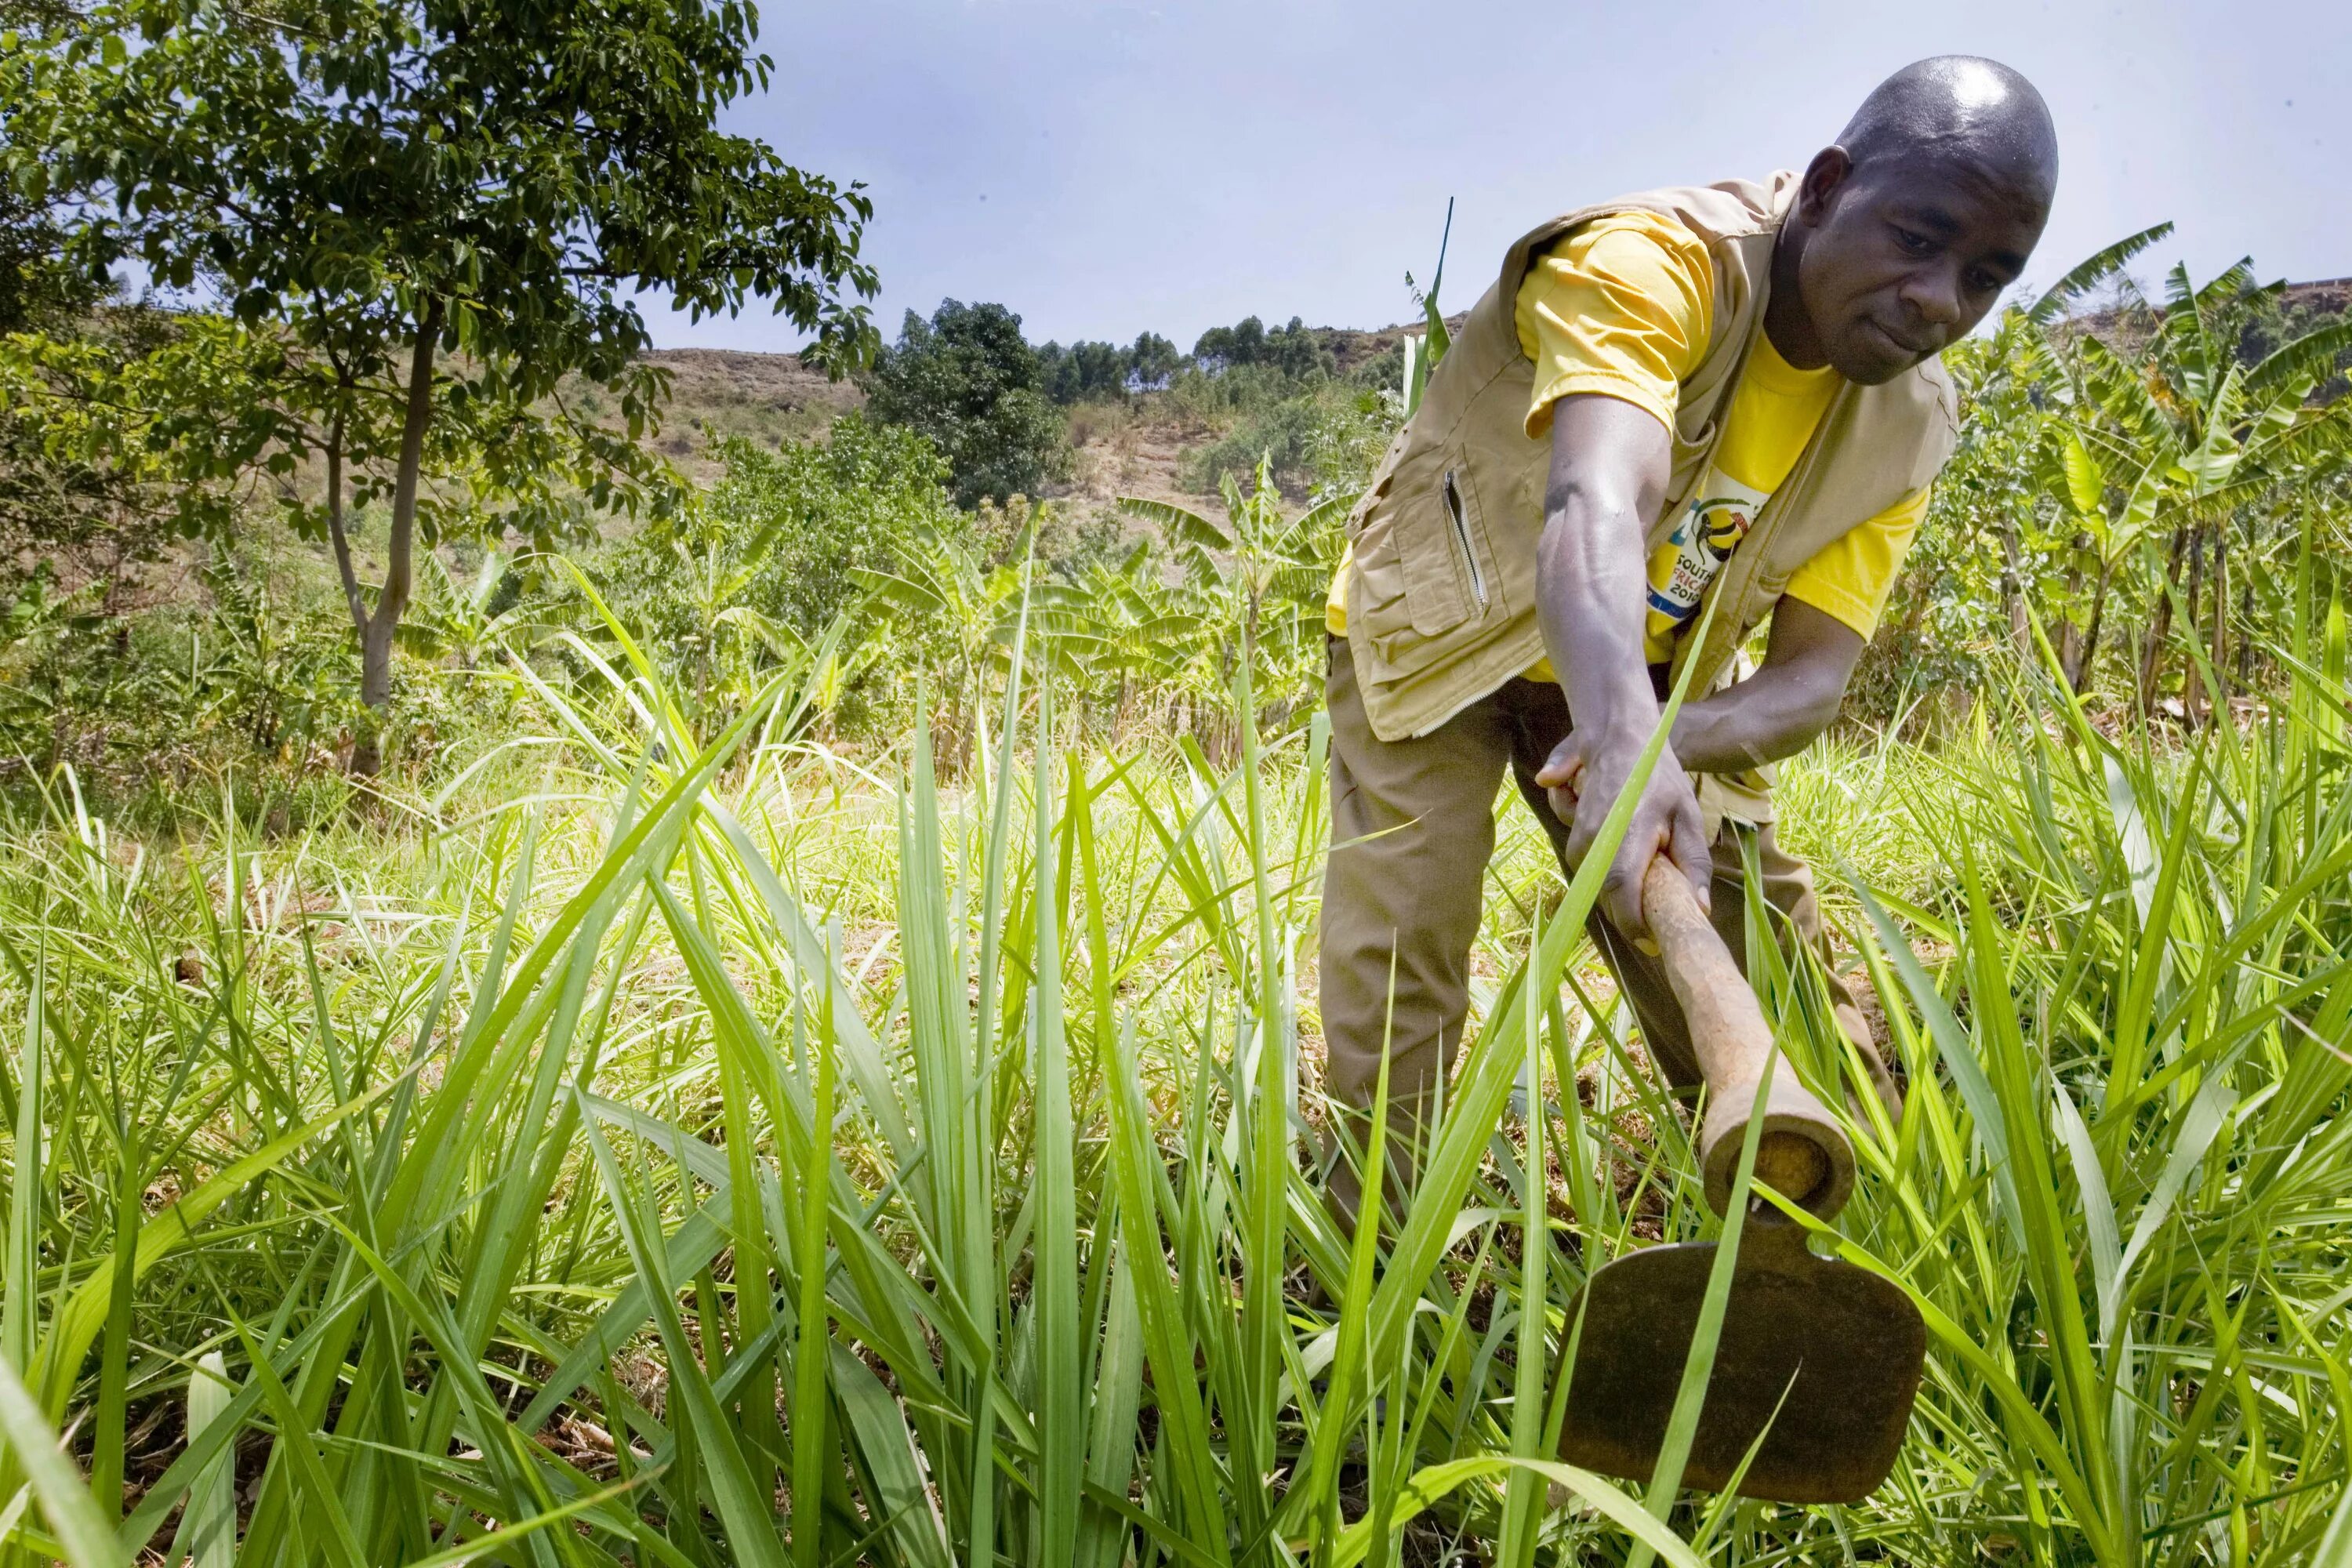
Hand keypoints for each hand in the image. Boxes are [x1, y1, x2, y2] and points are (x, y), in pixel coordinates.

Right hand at [1535, 723, 1710, 939]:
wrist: (1618, 738)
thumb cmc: (1660, 777)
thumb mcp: (1688, 816)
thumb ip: (1694, 864)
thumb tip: (1700, 909)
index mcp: (1626, 838)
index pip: (1622, 898)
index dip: (1636, 928)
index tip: (1655, 942)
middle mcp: (1594, 841)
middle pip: (1606, 899)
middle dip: (1630, 913)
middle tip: (1658, 912)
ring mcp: (1577, 837)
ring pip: (1594, 886)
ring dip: (1618, 892)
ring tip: (1644, 873)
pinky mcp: (1570, 835)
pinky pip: (1586, 870)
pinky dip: (1604, 873)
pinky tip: (1622, 852)